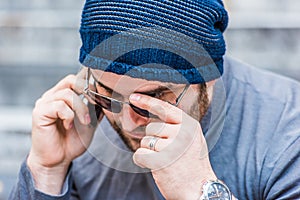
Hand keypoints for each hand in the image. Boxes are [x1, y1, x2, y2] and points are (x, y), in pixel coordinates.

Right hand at [27, 68, 102, 193]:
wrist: (58, 160)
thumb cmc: (71, 142)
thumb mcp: (90, 123)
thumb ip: (96, 110)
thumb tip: (106, 98)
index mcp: (63, 97)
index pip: (75, 79)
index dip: (90, 84)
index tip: (100, 96)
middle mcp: (52, 97)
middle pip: (70, 80)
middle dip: (86, 91)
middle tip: (94, 104)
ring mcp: (45, 104)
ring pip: (67, 94)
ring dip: (81, 108)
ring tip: (84, 122)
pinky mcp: (39, 113)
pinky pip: (59, 106)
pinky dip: (69, 116)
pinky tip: (68, 126)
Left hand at [131, 93, 216, 199]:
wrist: (200, 190)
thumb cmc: (193, 165)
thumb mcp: (191, 140)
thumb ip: (176, 127)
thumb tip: (152, 118)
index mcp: (190, 126)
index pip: (165, 108)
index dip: (148, 102)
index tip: (134, 98)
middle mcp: (181, 134)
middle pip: (152, 127)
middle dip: (154, 139)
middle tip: (167, 153)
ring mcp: (171, 147)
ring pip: (145, 141)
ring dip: (150, 151)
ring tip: (165, 161)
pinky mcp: (160, 161)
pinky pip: (139, 154)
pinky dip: (142, 161)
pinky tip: (156, 167)